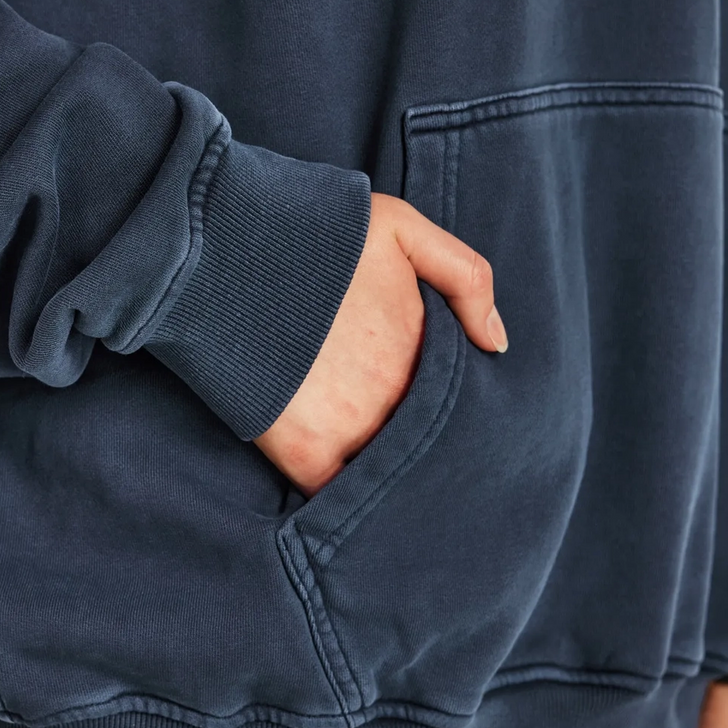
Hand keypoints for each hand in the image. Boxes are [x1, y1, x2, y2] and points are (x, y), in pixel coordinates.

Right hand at [255, 192, 507, 495]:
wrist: (231, 250)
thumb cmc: (316, 235)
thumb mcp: (402, 228)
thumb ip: (466, 277)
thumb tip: (496, 345)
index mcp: (424, 350)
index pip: (454, 401)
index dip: (447, 411)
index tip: (436, 415)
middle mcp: (397, 395)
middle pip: (423, 442)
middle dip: (421, 450)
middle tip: (414, 458)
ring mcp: (353, 427)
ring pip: (384, 472)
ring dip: (382, 477)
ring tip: (377, 480)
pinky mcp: (305, 451)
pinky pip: (333, 495)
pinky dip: (337, 499)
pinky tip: (338, 496)